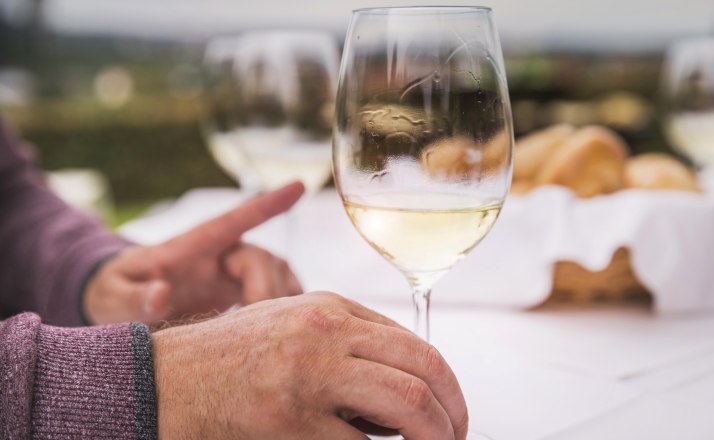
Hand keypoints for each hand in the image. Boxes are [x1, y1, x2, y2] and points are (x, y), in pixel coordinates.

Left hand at [83, 182, 304, 324]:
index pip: (234, 219)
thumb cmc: (115, 292)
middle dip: (265, 288)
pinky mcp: (242, 291)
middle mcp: (220, 253)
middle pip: (259, 257)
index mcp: (191, 245)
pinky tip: (280, 328)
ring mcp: (233, 272)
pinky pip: (278, 292)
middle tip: (257, 324)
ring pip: (276, 273)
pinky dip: (284, 306)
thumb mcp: (110, 297)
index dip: (267, 204)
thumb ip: (132, 297)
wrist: (122, 305)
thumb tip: (161, 294)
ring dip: (281, 297)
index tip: (299, 187)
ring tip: (273, 329)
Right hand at [153, 292, 468, 439]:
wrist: (169, 379)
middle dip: (453, 411)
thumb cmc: (234, 356)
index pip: (415, 343)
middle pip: (423, 369)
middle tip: (457, 436)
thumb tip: (407, 375)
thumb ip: (348, 337)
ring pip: (406, 403)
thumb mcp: (294, 322)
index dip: (446, 383)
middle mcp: (325, 332)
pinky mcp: (290, 419)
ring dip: (436, 435)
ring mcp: (309, 374)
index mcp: (330, 308)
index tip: (451, 409)